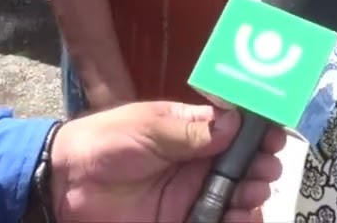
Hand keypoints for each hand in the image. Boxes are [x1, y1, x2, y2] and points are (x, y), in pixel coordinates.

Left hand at [50, 102, 285, 222]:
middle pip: (244, 166)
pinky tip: (240, 217)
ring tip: (251, 196)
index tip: (274, 138)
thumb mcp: (148, 127)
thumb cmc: (105, 143)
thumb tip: (236, 122)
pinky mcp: (181, 221)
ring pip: (237, 198)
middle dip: (262, 167)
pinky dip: (236, 222)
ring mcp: (191, 196)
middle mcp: (198, 164)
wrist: (63, 185)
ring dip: (252, 197)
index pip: (237, 131)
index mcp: (193, 133)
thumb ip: (191, 130)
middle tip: (265, 170)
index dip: (259, 133)